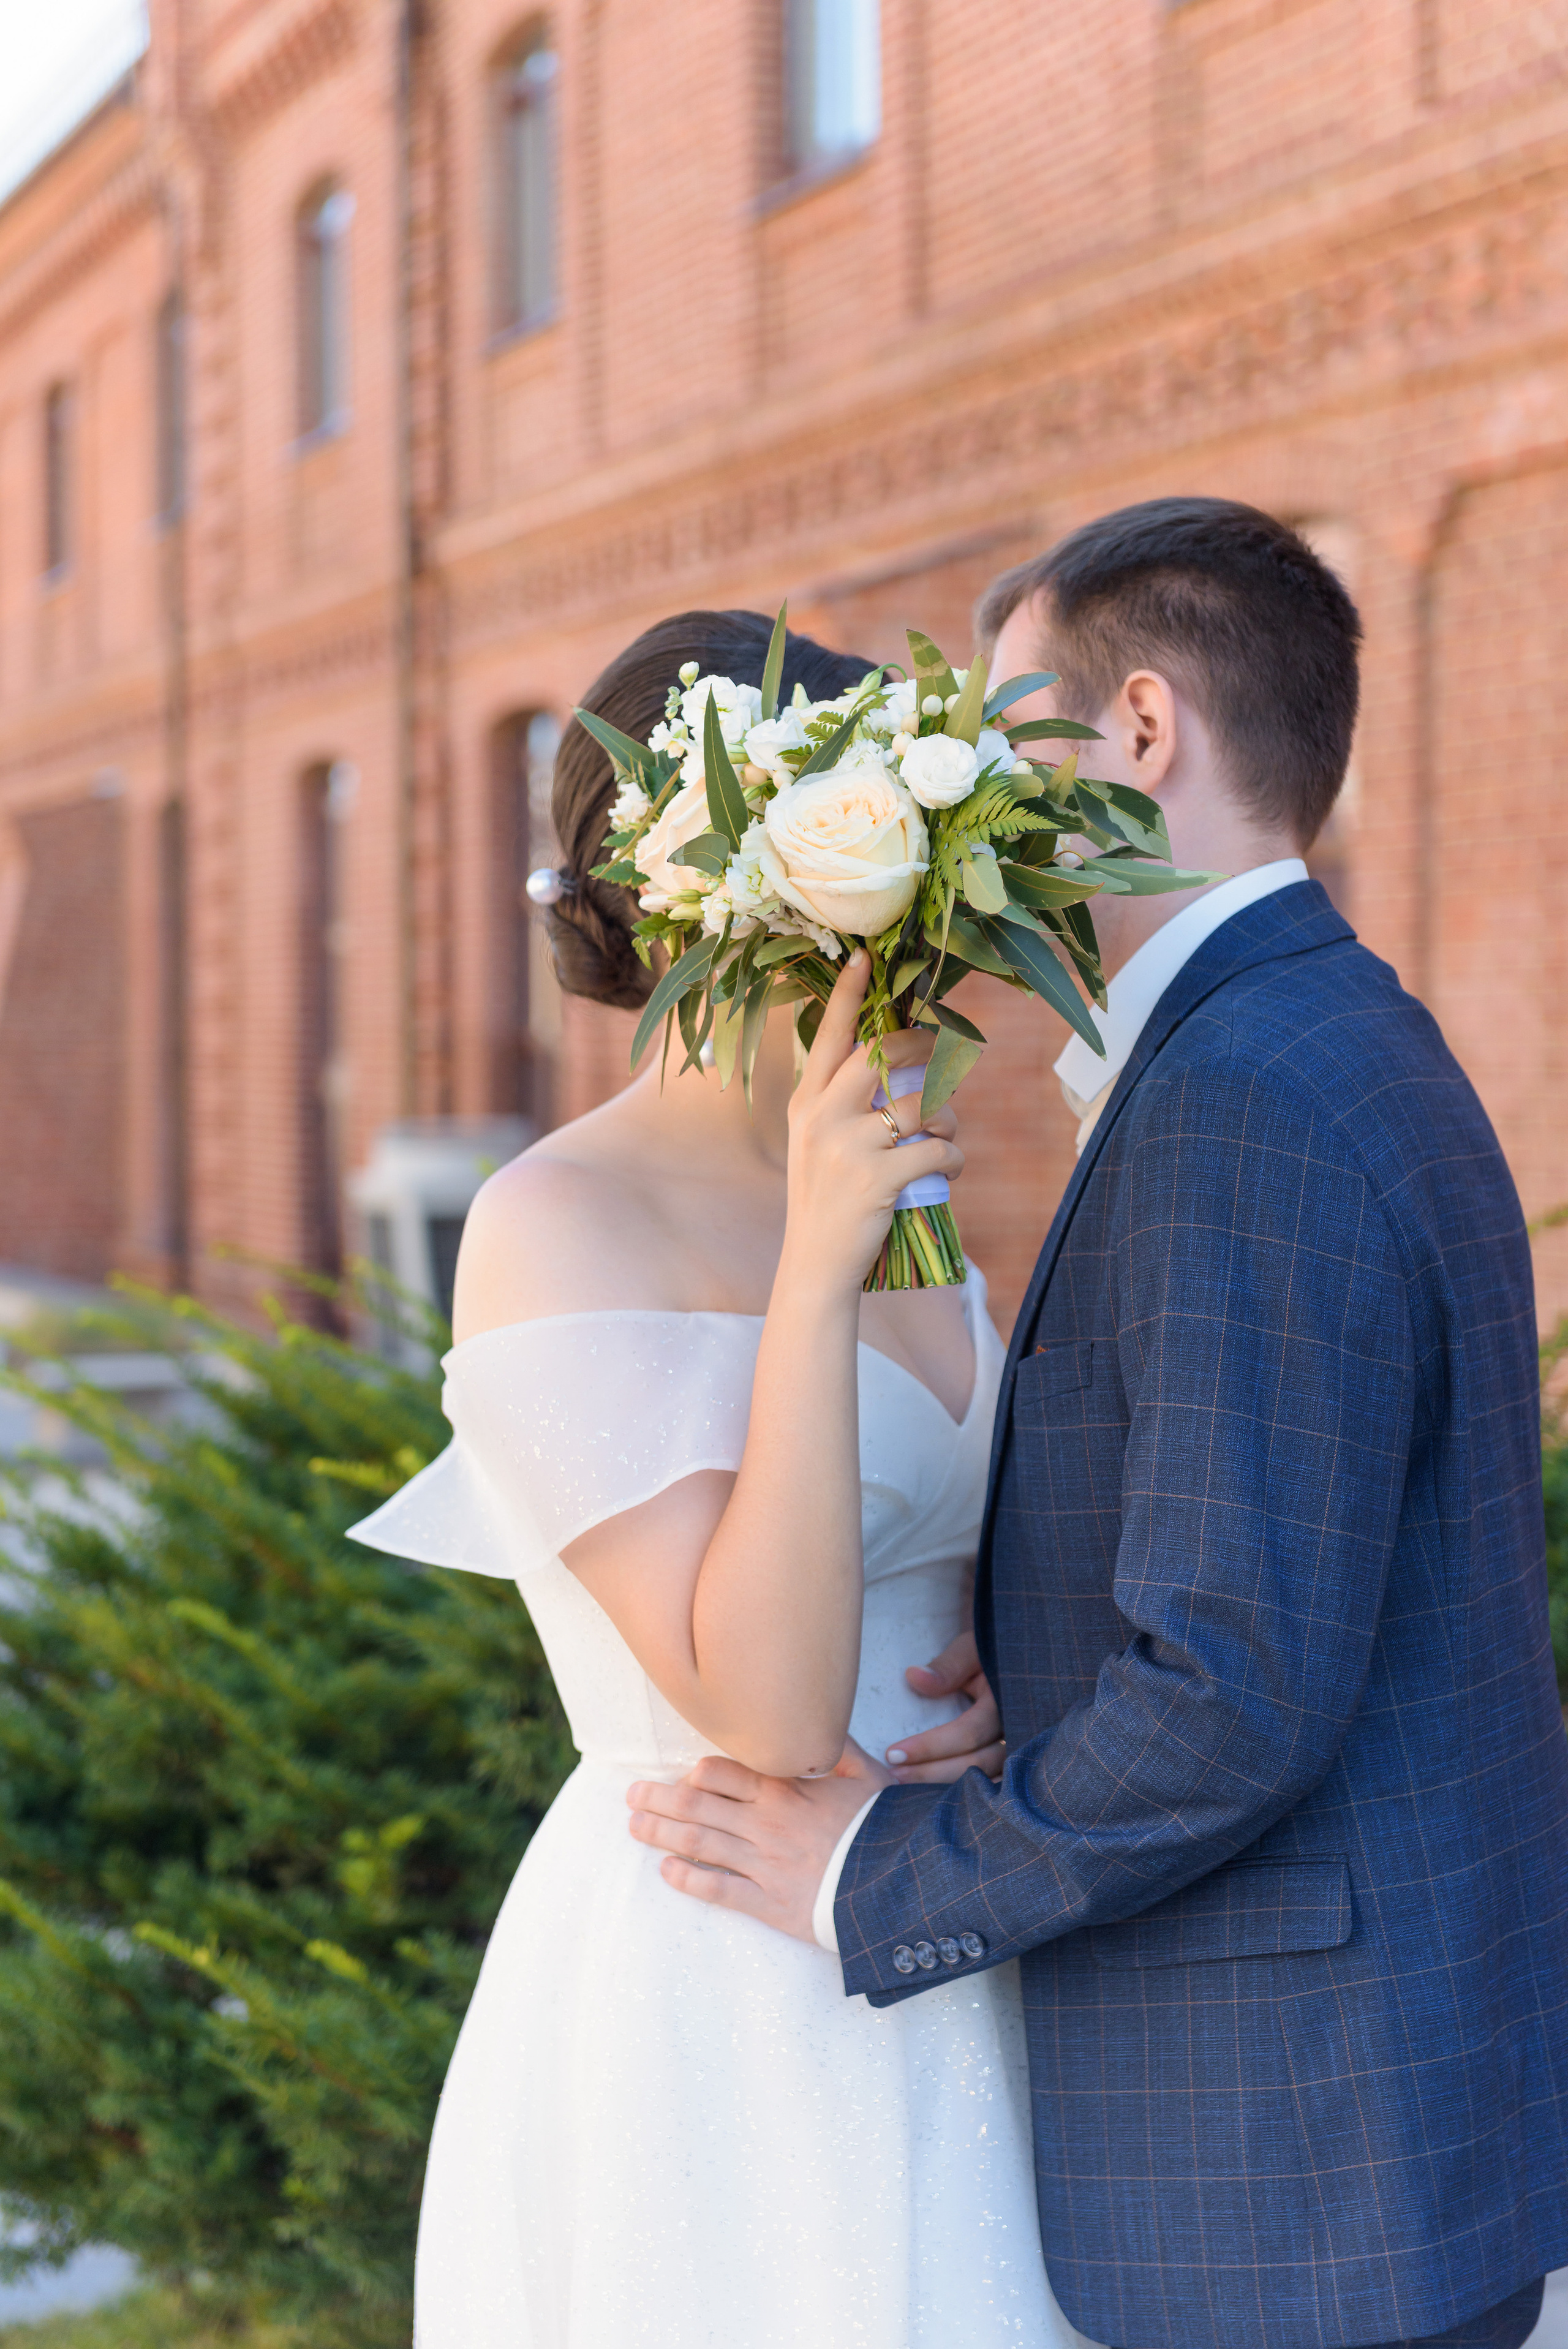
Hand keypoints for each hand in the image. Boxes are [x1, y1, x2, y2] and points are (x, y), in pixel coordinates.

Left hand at [627, 1740, 893, 1943]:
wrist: (901, 1885)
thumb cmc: (885, 1826)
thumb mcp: (868, 1776)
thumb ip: (836, 1746)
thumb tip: (817, 1717)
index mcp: (786, 1791)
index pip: (726, 1773)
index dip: (697, 1773)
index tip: (680, 1774)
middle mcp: (766, 1824)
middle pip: (700, 1806)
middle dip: (661, 1799)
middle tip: (632, 1795)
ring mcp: (764, 1864)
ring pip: (701, 1843)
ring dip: (662, 1833)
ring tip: (634, 1825)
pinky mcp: (769, 1903)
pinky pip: (720, 1890)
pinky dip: (689, 1879)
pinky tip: (666, 1871)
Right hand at [783, 952, 963, 1296]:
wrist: (815, 1265)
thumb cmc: (825, 1200)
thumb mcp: (815, 1142)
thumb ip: (838, 1102)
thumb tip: (891, 1061)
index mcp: (806, 1102)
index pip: (829, 1036)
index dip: (846, 995)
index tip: (862, 958)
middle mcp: (821, 1115)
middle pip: (886, 1054)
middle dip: (927, 1055)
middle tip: (944, 1071)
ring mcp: (848, 1145)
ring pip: (922, 1104)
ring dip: (948, 1119)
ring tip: (944, 1139)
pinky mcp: (878, 1178)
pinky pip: (938, 1149)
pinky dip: (955, 1159)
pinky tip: (947, 1173)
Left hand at [885, 1630, 1004, 1782]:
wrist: (1014, 1660)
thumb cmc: (989, 1653)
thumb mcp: (971, 1649)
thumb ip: (948, 1665)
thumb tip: (914, 1678)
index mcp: (1005, 1703)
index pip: (968, 1733)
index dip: (930, 1746)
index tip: (892, 1754)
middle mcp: (1016, 1732)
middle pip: (976, 1765)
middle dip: (932, 1775)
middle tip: (893, 1779)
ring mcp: (1016, 1751)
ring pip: (984, 1783)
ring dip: (945, 1791)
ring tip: (907, 1797)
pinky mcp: (1011, 1763)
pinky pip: (990, 1786)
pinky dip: (964, 1796)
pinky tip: (936, 1803)